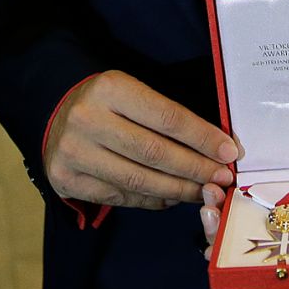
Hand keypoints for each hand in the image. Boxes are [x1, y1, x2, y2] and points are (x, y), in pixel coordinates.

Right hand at [44, 70, 237, 208]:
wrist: (58, 112)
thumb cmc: (109, 103)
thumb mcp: (134, 93)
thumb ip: (171, 117)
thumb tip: (221, 147)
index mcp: (110, 88)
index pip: (167, 117)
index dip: (202, 137)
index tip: (230, 152)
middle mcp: (88, 119)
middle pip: (155, 153)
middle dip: (196, 168)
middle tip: (222, 179)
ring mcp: (74, 152)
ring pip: (139, 180)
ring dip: (178, 190)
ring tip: (202, 192)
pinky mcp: (67, 179)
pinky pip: (121, 197)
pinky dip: (152, 201)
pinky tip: (171, 197)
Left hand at [199, 176, 288, 288]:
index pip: (281, 285)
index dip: (246, 262)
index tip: (224, 229)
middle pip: (255, 278)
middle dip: (225, 245)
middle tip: (208, 207)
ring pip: (250, 268)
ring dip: (225, 238)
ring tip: (209, 201)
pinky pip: (255, 257)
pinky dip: (236, 236)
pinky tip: (222, 209)